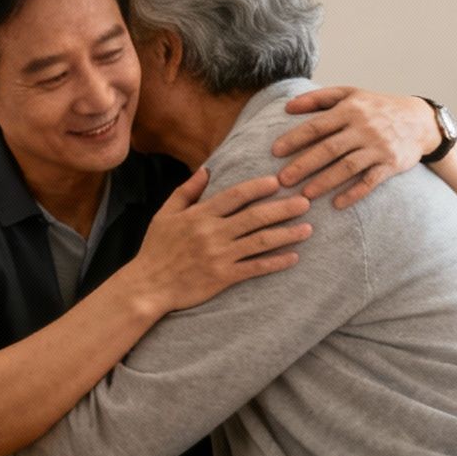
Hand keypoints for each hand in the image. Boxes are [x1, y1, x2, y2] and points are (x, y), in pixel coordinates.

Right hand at [126, 169, 309, 313]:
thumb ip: (186, 191)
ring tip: (308, 228)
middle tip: (305, 202)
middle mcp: (212, 233)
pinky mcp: (223, 277)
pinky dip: (275, 262)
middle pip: (254, 217)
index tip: (278, 182)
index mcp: (199, 215)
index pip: (234, 196)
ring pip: (260, 241)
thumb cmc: (156, 249)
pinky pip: (255, 267)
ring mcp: (219, 256)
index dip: (258, 187)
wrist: (148, 285)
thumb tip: (206, 169)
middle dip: (283, 208)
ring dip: (287, 234)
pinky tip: (293, 257)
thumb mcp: (165, 214)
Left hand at [273, 86, 438, 208]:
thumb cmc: (377, 107)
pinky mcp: (391, 164)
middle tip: (282, 180)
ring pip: (347, 167)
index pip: (317, 126)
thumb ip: (318, 99)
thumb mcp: (350, 94)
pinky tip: (337, 204)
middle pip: (329, 149)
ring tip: (304, 195)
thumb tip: (287, 107)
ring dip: (325, 181)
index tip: (275, 152)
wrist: (420, 121)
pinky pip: (370, 181)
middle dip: (304, 165)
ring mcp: (378, 147)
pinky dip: (354, 193)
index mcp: (350, 110)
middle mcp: (363, 128)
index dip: (295, 139)